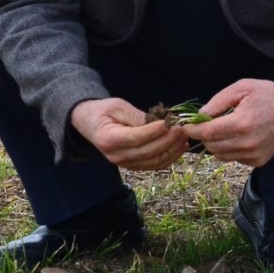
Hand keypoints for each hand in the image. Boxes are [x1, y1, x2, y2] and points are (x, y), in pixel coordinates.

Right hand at [70, 98, 188, 170]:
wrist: (89, 124)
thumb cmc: (103, 111)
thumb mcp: (117, 106)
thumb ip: (136, 116)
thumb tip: (159, 122)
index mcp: (109, 139)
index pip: (136, 138)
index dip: (154, 132)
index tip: (168, 122)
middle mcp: (116, 156)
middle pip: (148, 152)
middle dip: (168, 141)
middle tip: (181, 128)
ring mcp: (125, 164)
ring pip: (154, 162)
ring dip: (172, 150)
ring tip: (183, 136)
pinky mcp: (133, 166)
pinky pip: (154, 165)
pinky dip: (170, 158)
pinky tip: (180, 147)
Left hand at [184, 79, 273, 167]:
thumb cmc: (267, 95)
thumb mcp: (241, 88)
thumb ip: (218, 102)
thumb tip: (200, 116)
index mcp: (242, 123)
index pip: (208, 133)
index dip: (193, 130)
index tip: (186, 126)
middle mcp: (248, 143)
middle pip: (212, 146)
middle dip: (204, 136)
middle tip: (206, 124)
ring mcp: (254, 154)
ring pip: (220, 155)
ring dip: (216, 143)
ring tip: (224, 129)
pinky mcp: (258, 161)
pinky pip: (233, 158)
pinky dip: (230, 149)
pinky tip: (238, 136)